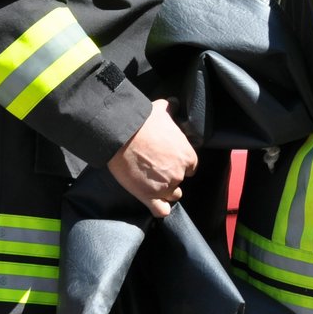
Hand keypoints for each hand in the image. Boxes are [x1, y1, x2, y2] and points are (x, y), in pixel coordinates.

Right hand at [108, 99, 198, 216]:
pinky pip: (161, 211)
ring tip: (152, 184)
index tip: (169, 160)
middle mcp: (179, 173)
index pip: (190, 167)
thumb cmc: (142, 122)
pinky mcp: (148, 196)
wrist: (121, 134)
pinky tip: (153, 202)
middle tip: (156, 169)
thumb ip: (170, 108)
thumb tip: (173, 102)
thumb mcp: (161, 110)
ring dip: (165, 192)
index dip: (180, 164)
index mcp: (187, 155)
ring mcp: (165, 186)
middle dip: (170, 177)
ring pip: (172, 196)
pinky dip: (159, 208)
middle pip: (180, 181)